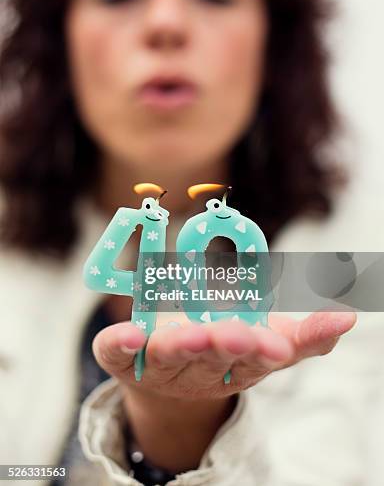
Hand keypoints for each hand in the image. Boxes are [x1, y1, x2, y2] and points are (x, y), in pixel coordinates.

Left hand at [92, 311, 355, 471]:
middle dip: (225, 348)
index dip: (264, 351)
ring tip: (192, 334)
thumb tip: (346, 317)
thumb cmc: (223, 352)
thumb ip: (306, 336)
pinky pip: (115, 353)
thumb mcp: (268, 342)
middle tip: (237, 336)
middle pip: (211, 360)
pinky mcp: (123, 357)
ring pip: (168, 357)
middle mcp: (197, 368)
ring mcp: (158, 365)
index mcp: (235, 365)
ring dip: (180, 346)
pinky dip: (118, 345)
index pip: (254, 360)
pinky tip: (127, 334)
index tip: (276, 343)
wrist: (168, 379)